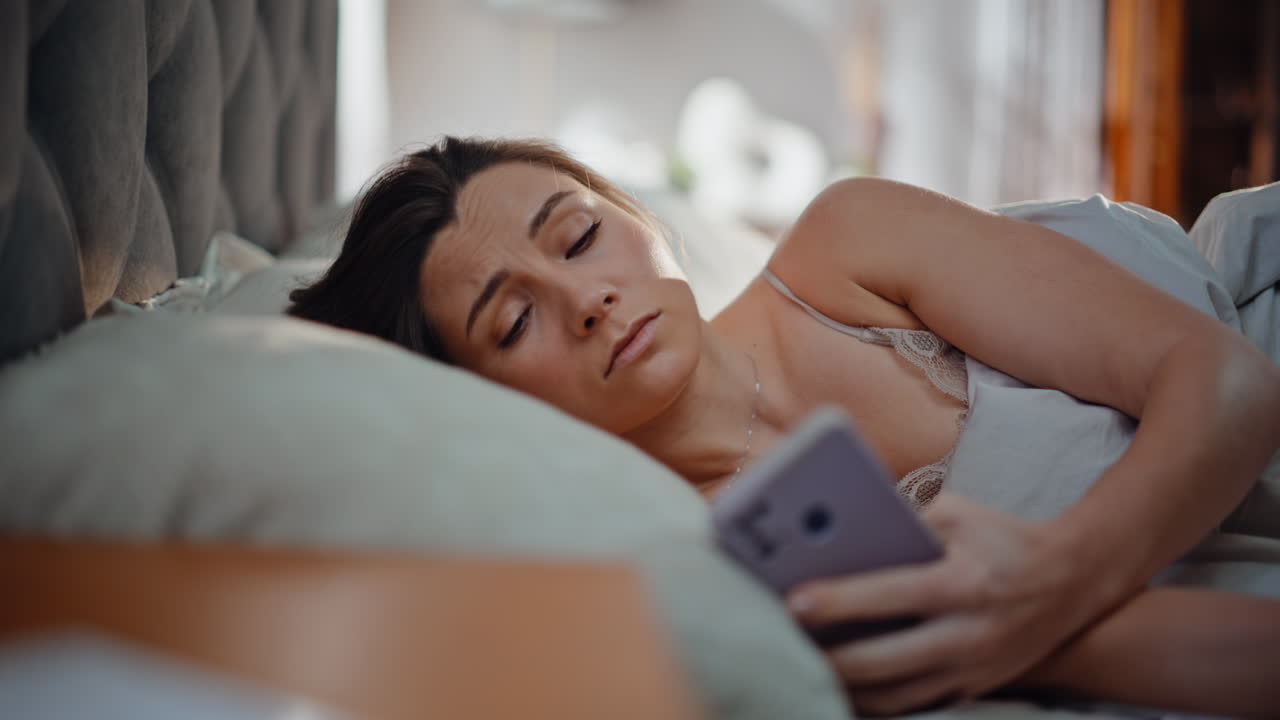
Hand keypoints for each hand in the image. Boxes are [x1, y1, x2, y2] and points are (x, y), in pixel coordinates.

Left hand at [786, 494, 1122, 715]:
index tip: (792, 601)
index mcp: (960, 583)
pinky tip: (840, 683)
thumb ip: (902, 521)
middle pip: (880, 660)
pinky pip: (912, 706)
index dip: (837, 601)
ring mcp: (970, 669)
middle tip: (781, 642)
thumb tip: (836, 531)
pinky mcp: (971, 689)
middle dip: (826, 656)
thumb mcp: (956, 513)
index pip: (889, 595)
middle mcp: (966, 634)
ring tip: (802, 665)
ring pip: (892, 696)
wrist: (1072, 581)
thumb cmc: (999, 539)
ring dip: (843, 686)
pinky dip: (873, 701)